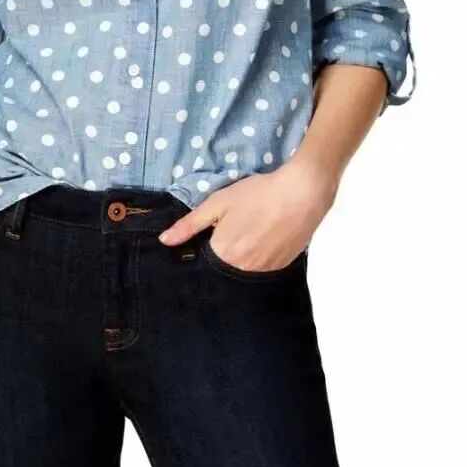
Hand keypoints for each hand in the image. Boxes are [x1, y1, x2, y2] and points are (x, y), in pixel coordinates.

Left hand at [158, 159, 338, 270]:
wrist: (302, 193)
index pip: (203, 265)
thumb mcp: (218, 203)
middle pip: (223, 271)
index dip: (203, 252)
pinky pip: (261, 270)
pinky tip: (262, 240)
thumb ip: (190, 225)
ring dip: (239, 260)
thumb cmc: (257, 194)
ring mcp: (264, 271)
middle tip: (230, 234)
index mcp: (223, 254)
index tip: (206, 240)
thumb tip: (164, 241)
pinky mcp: (281, 267)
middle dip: (221, 257)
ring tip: (247, 236)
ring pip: (242, 272)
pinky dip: (257, 260)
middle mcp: (242, 269)